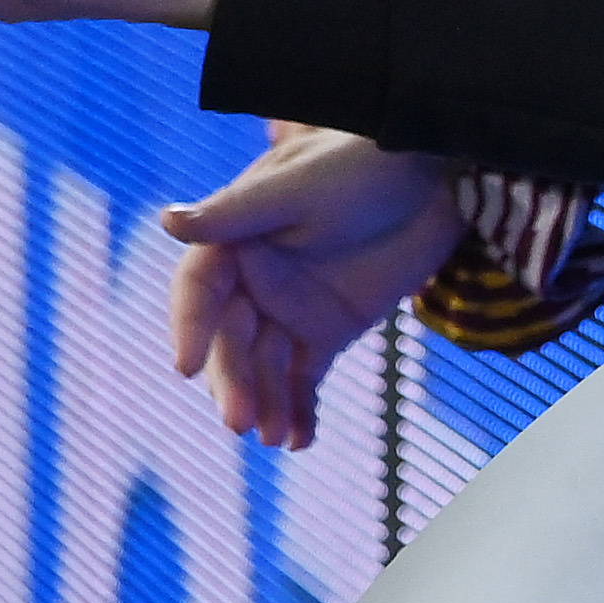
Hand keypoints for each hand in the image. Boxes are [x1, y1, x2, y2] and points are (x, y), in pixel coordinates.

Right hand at [161, 129, 462, 446]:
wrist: (435, 177)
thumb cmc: (361, 161)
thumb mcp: (301, 187)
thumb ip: (239, 213)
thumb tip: (168, 222)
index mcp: (237, 236)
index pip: (200, 287)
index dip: (189, 325)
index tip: (186, 366)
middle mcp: (255, 277)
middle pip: (230, 337)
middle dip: (232, 380)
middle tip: (241, 423)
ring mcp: (290, 308)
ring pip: (264, 365)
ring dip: (265, 402)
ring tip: (276, 437)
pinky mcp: (327, 331)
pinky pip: (305, 378)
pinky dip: (299, 410)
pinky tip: (299, 441)